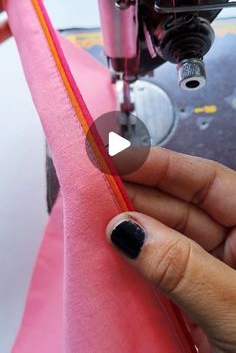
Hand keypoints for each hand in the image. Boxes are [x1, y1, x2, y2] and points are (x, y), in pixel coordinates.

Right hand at [106, 148, 235, 352]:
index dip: (162, 164)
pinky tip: (114, 251)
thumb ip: (185, 269)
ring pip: (167, 238)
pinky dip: (137, 263)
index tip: (120, 156)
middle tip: (96, 185)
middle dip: (139, 193)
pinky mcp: (195, 299)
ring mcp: (214, 273)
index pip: (208, 182)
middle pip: (181, 206)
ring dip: (133, 228)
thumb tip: (128, 230)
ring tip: (96, 214)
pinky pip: (161, 271)